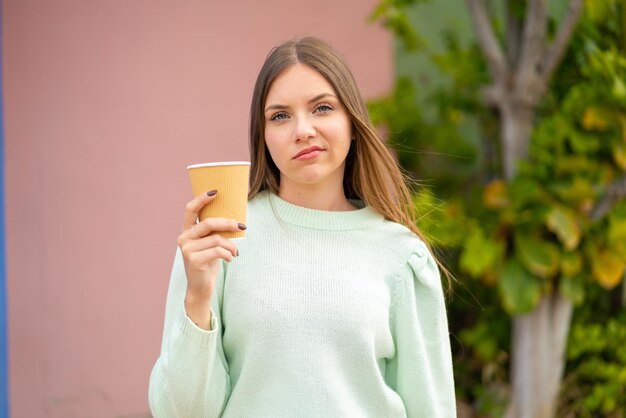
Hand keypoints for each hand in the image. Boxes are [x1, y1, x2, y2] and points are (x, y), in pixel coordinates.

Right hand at [177, 190, 244, 327]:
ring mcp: (187, 249)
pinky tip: (230, 259)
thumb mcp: (210, 244)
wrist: (201, 287)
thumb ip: (214, 232)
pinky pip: (218, 251)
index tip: (216, 191)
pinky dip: (228, 254)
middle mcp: (184, 238)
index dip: (202, 199)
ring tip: (235, 252)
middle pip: (208, 223)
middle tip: (242, 226)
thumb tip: (235, 219)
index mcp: (187, 231)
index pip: (190, 210)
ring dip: (231, 245)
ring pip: (216, 239)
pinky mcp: (193, 260)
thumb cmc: (208, 262)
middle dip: (228, 223)